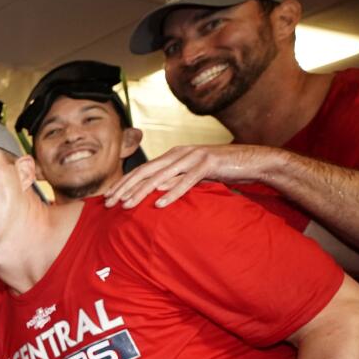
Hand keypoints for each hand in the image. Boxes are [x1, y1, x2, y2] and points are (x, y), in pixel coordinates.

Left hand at [104, 144, 272, 209]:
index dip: (123, 184)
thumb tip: (152, 193)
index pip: (141, 170)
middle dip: (124, 188)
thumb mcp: (191, 175)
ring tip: (126, 205)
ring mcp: (193, 157)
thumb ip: (173, 180)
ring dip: (141, 192)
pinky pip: (187, 181)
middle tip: (109, 204)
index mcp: (172, 155)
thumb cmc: (219, 170)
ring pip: (161, 176)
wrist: (251, 160)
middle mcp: (179, 153)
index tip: (107, 198)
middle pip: (145, 172)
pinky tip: (159, 204)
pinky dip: (172, 192)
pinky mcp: (208, 164)